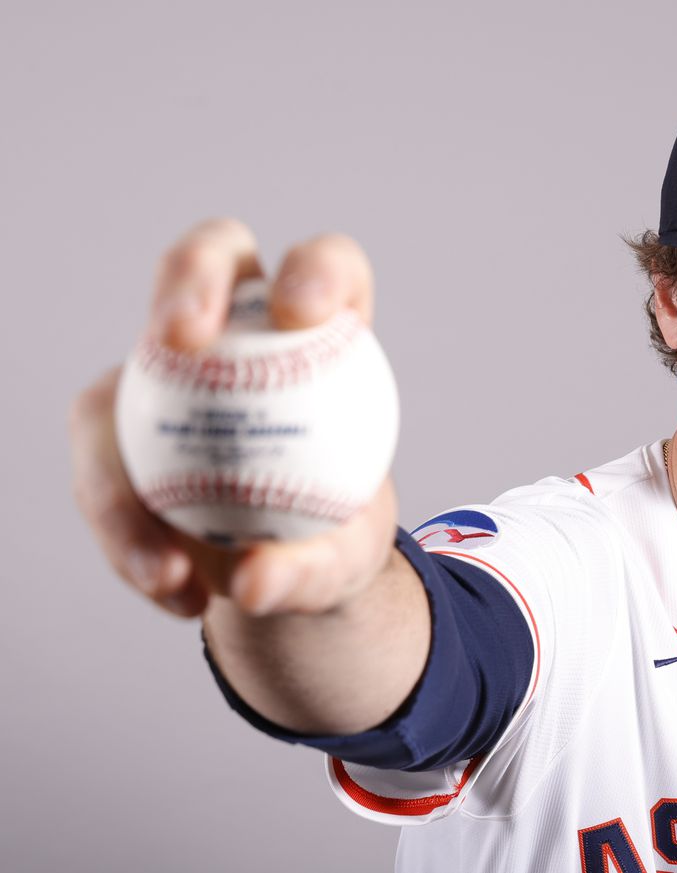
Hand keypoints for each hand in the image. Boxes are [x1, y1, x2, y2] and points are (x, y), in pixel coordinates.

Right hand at [70, 218, 398, 618]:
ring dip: (134, 457)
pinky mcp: (115, 422)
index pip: (329, 268)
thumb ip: (312, 571)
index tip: (303, 316)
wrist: (283, 571)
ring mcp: (171, 369)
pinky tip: (168, 587)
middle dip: (191, 274)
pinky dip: (128, 533)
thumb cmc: (331, 544)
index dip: (317, 270)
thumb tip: (257, 580)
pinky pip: (103, 467)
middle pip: (213, 257)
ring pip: (127, 366)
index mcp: (324, 335)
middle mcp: (241, 330)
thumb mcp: (343, 569)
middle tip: (180, 337)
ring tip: (166, 559)